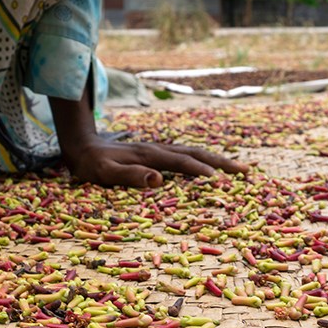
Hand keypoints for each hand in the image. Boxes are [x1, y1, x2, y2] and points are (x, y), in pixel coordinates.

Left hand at [47, 82, 247, 187]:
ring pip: (194, 152)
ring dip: (216, 160)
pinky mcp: (157, 153)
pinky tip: (211, 167)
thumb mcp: (104, 174)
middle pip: (196, 153)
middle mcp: (159, 149)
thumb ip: (129, 176)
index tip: (220, 181)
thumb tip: (158, 179)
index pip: (181, 163)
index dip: (200, 172)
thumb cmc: (91, 165)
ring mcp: (159, 149)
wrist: (81, 146)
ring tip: (238, 169)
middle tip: (246, 172)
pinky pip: (186, 155)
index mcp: (150, 155)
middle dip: (221, 162)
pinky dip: (203, 160)